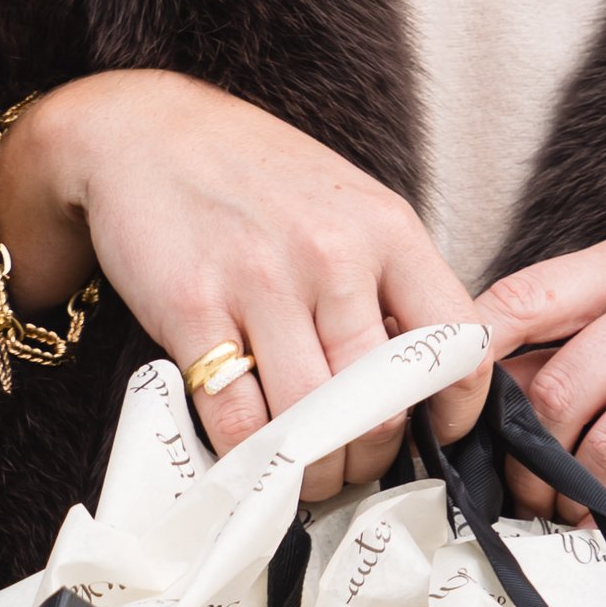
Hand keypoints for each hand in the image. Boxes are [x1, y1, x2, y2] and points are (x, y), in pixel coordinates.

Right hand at [0, 72, 488, 503]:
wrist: (146, 134)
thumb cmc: (252, 180)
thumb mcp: (346, 208)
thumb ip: (386, 283)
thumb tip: (418, 382)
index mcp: (387, 230)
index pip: (459, 347)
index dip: (454, 416)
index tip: (431, 440)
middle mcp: (334, 254)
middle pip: (381, 405)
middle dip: (369, 461)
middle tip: (350, 468)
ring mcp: (263, 281)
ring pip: (312, 423)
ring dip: (311, 470)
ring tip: (303, 472)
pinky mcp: (194, 308)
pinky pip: (237, 417)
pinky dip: (247, 456)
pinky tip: (249, 454)